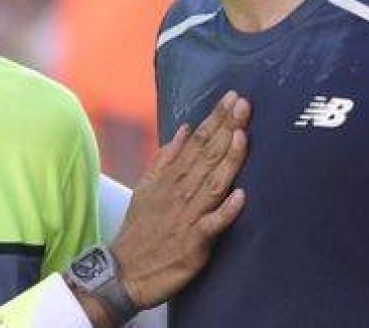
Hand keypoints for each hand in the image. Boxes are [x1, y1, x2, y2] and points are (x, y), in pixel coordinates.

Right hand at [110, 91, 249, 308]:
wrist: (124, 272)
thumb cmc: (140, 229)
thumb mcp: (147, 186)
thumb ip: (167, 157)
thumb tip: (184, 128)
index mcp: (171, 178)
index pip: (197, 142)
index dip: (216, 119)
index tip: (232, 97)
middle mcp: (180, 192)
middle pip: (207, 155)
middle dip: (226, 128)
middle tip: (244, 103)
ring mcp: (187, 217)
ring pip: (212, 183)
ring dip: (228, 160)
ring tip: (242, 135)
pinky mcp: (193, 243)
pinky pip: (212, 225)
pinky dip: (226, 211)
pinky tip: (241, 197)